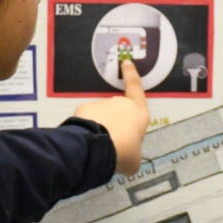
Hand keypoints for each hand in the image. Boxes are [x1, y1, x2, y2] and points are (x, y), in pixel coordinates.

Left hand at [74, 59, 148, 174]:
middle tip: (112, 144)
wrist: (98, 149)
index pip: (136, 88)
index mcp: (138, 113)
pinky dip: (87, 129)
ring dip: (100, 128)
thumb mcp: (135, 159)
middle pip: (117, 110)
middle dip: (114, 123)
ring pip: (101, 116)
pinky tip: (86, 141)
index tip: (126, 63)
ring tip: (98, 147)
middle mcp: (120, 104)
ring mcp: (101, 104)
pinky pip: (86, 119)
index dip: (132, 75)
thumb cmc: (124, 153)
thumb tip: (129, 157)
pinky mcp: (84, 109)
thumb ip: (133, 153)